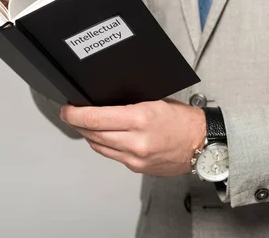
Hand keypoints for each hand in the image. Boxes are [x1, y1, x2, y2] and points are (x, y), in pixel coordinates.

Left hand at [60, 100, 206, 175]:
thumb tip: (104, 104)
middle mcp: (136, 140)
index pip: (95, 118)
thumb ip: (129, 104)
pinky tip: (103, 137)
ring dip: (89, 135)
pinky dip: (103, 145)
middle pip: (93, 133)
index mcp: (140, 118)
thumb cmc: (184, 120)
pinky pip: (112, 156)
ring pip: (99, 146)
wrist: (202, 143)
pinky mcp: (137, 167)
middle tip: (70, 115)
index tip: (66, 109)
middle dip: (78, 123)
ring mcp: (135, 157)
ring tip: (84, 125)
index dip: (75, 114)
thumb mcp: (155, 101)